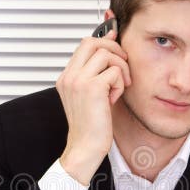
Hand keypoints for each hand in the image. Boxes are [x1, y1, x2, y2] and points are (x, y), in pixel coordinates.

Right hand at [56, 29, 131, 184]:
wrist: (85, 148)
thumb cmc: (91, 126)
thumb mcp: (91, 95)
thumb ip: (97, 73)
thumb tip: (110, 47)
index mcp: (66, 77)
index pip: (85, 44)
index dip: (104, 41)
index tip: (116, 43)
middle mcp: (69, 76)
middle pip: (93, 42)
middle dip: (114, 50)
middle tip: (123, 67)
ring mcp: (78, 80)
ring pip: (106, 54)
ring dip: (119, 70)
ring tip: (117, 88)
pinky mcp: (92, 88)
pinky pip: (114, 72)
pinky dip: (120, 85)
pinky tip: (113, 99)